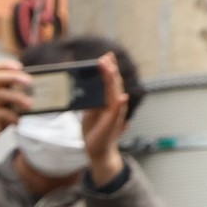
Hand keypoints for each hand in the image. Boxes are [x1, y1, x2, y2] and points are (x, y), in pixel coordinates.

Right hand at [0, 61, 32, 163]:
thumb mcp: (7, 105)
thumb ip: (17, 98)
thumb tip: (38, 94)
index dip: (5, 65)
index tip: (20, 66)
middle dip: (14, 77)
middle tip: (30, 82)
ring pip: (1, 94)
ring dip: (18, 97)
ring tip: (30, 105)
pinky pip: (0, 114)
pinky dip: (13, 117)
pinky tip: (18, 122)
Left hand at [79, 52, 132, 183]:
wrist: (97, 149)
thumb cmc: (94, 130)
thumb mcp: (89, 111)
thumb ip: (91, 100)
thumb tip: (84, 87)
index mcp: (108, 100)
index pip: (110, 81)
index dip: (109, 69)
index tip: (105, 56)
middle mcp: (114, 104)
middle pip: (114, 84)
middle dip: (110, 70)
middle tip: (106, 57)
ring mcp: (115, 113)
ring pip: (116, 94)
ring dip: (114, 81)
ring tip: (111, 69)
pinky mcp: (112, 123)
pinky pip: (117, 112)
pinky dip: (120, 105)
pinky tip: (122, 97)